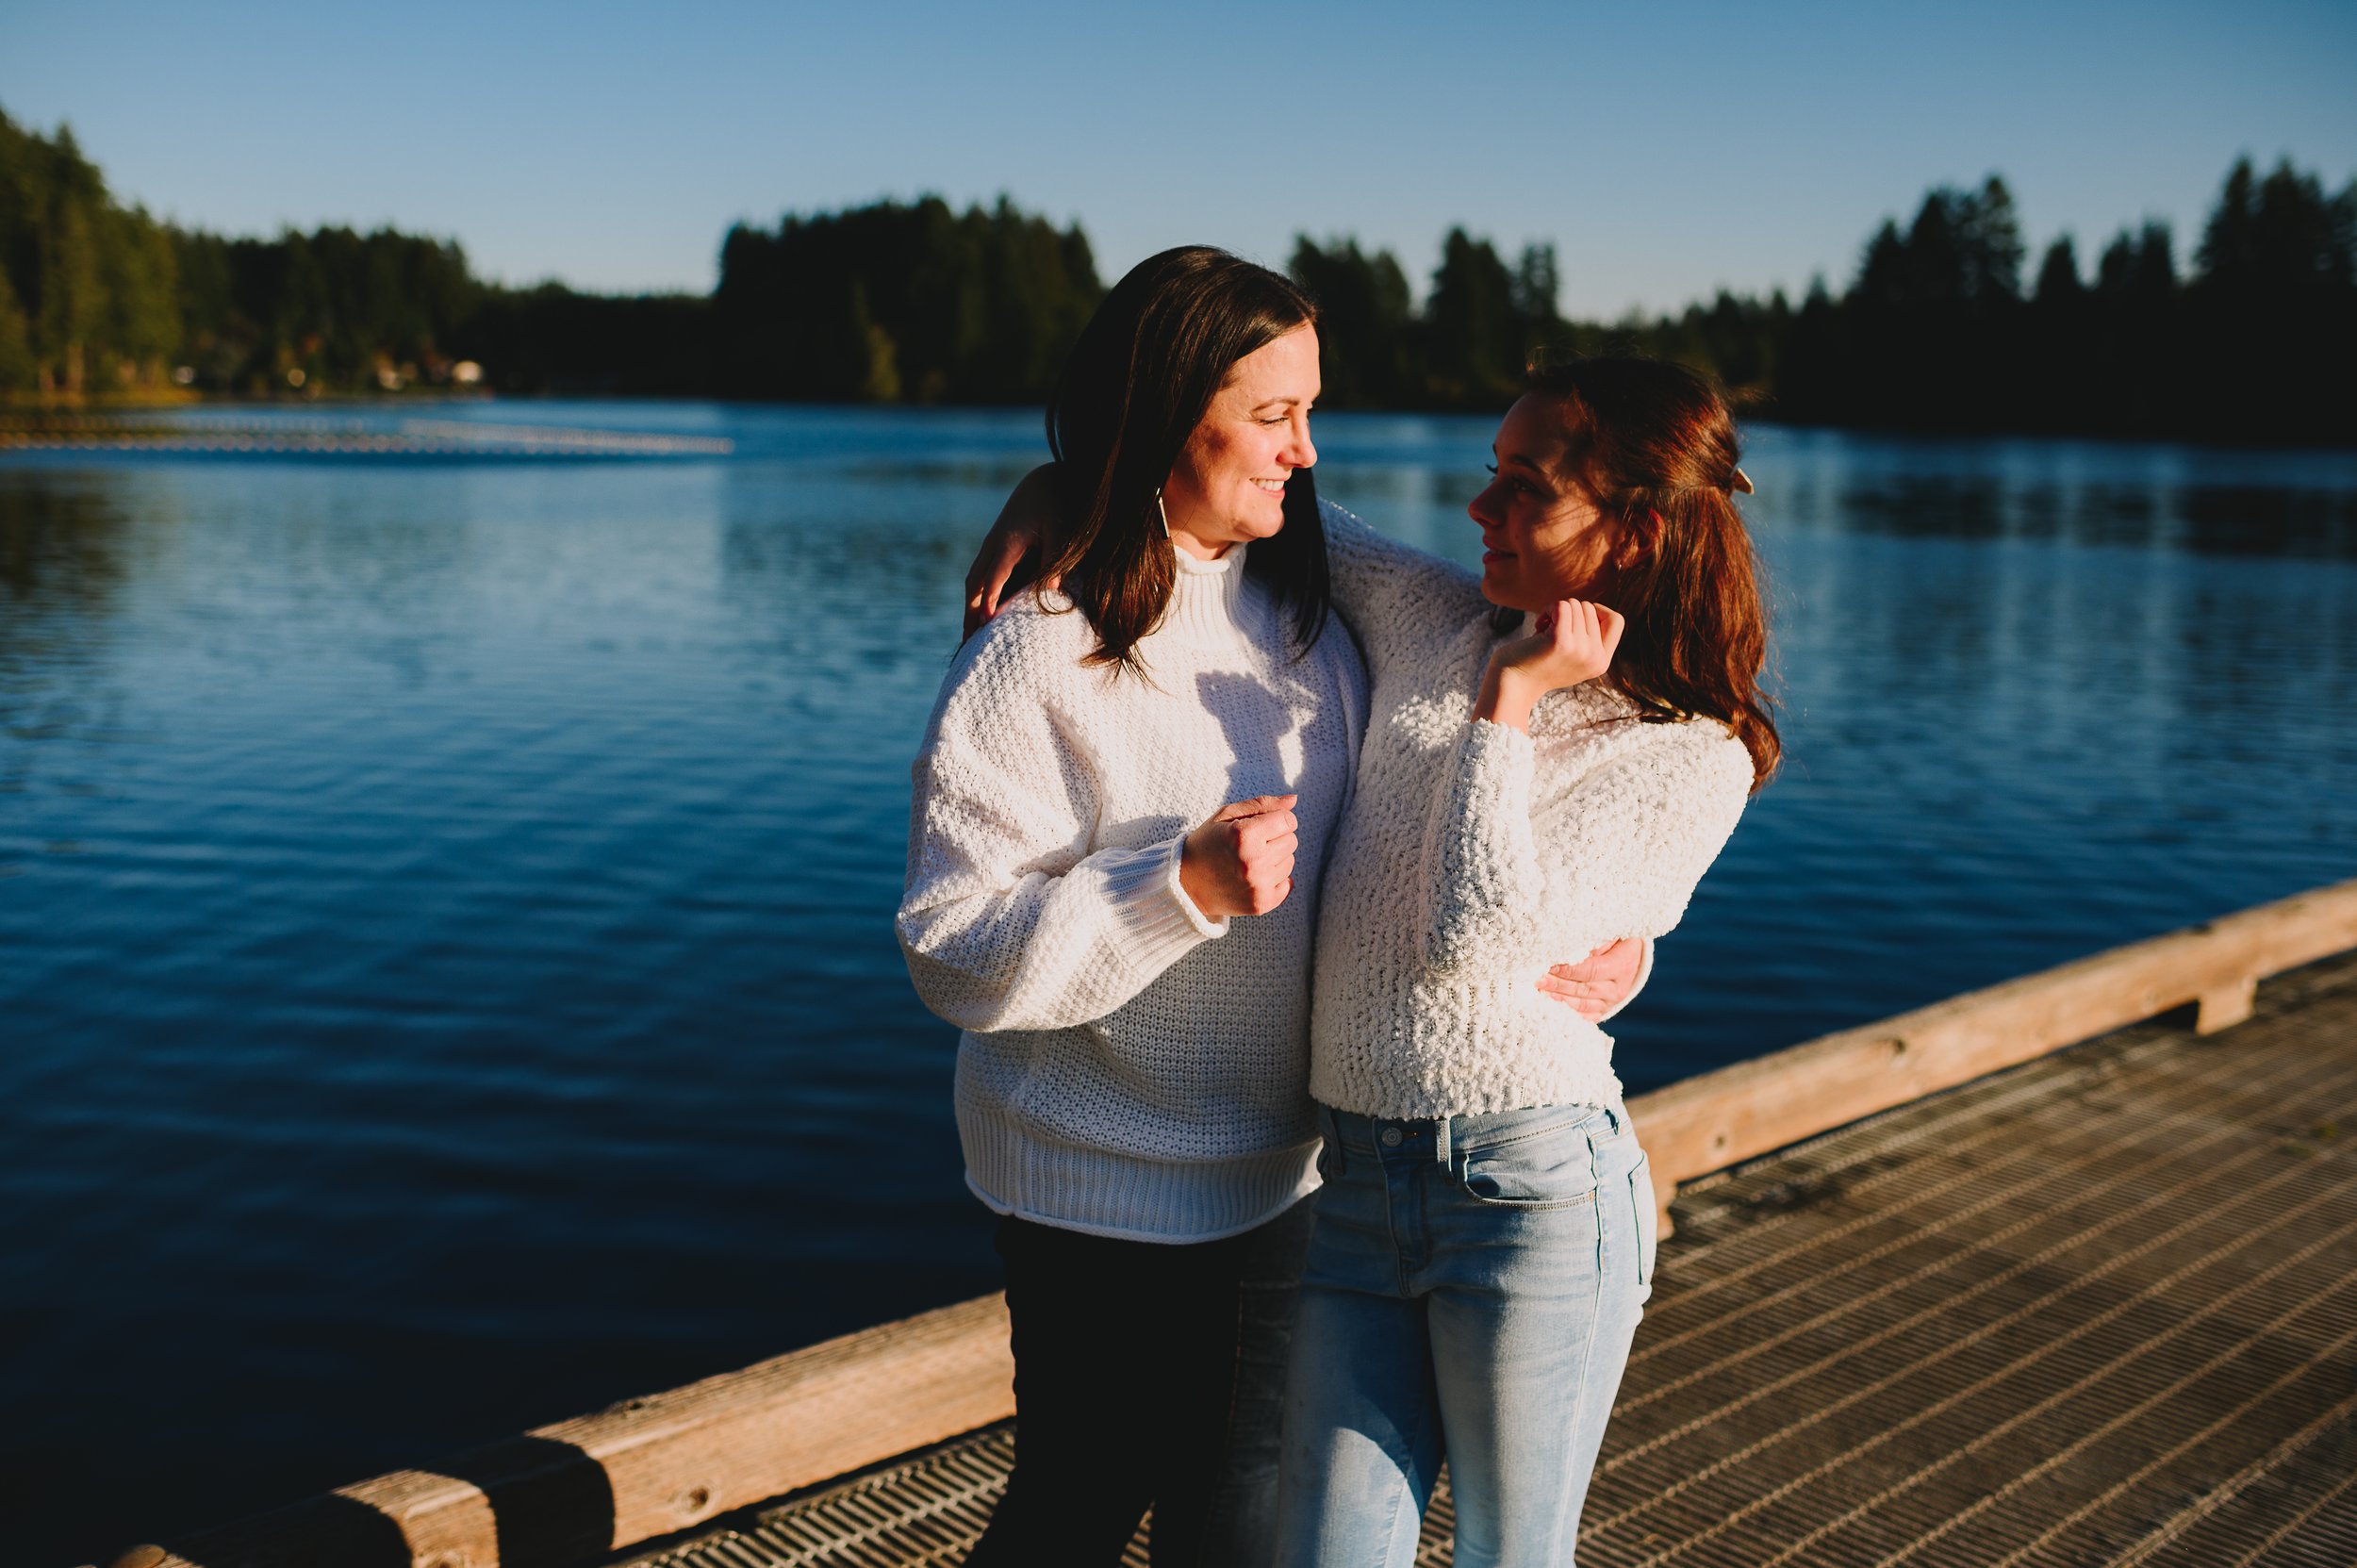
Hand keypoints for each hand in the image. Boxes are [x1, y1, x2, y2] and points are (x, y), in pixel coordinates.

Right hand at [964, 464, 1065, 636]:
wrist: (1045, 479)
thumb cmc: (1057, 502)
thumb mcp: (1062, 530)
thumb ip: (1056, 560)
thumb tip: (1052, 592)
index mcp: (1007, 543)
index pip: (993, 579)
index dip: (989, 602)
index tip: (986, 627)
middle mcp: (993, 546)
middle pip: (975, 585)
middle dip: (971, 613)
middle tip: (968, 644)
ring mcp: (992, 545)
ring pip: (973, 580)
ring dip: (970, 607)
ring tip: (968, 636)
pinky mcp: (996, 546)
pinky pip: (981, 575)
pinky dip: (977, 596)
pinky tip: (982, 612)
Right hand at [1178, 795, 1298, 919]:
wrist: (1186, 883)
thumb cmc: (1207, 843)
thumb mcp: (1227, 815)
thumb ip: (1262, 804)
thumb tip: (1293, 801)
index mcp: (1244, 835)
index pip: (1288, 820)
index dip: (1276, 819)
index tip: (1259, 826)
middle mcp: (1253, 862)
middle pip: (1291, 841)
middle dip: (1275, 838)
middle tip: (1250, 845)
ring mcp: (1258, 886)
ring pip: (1290, 862)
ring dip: (1275, 859)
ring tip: (1249, 861)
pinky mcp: (1262, 903)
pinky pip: (1288, 884)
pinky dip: (1276, 879)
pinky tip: (1254, 877)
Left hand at [1476, 598, 1624, 731]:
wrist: (1513, 685)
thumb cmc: (1540, 664)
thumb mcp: (1574, 656)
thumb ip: (1589, 639)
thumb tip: (1595, 608)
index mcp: (1602, 662)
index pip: (1617, 620)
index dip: (1598, 611)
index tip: (1576, 620)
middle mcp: (1595, 658)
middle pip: (1591, 608)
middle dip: (1570, 612)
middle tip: (1552, 629)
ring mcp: (1579, 649)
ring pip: (1575, 604)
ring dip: (1556, 611)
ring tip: (1544, 630)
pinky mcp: (1560, 640)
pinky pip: (1561, 605)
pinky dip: (1548, 609)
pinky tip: (1539, 625)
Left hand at [1536, 938, 1643, 1021]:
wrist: (1634, 957)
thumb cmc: (1619, 941)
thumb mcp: (1611, 935)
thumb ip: (1594, 943)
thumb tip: (1571, 951)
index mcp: (1620, 967)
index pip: (1590, 971)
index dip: (1569, 970)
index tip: (1549, 967)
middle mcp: (1618, 988)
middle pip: (1584, 989)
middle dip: (1558, 986)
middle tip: (1539, 981)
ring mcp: (1611, 1002)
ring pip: (1583, 1005)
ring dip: (1560, 999)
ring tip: (1542, 992)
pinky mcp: (1605, 1010)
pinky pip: (1586, 1015)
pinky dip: (1570, 1011)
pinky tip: (1554, 1002)